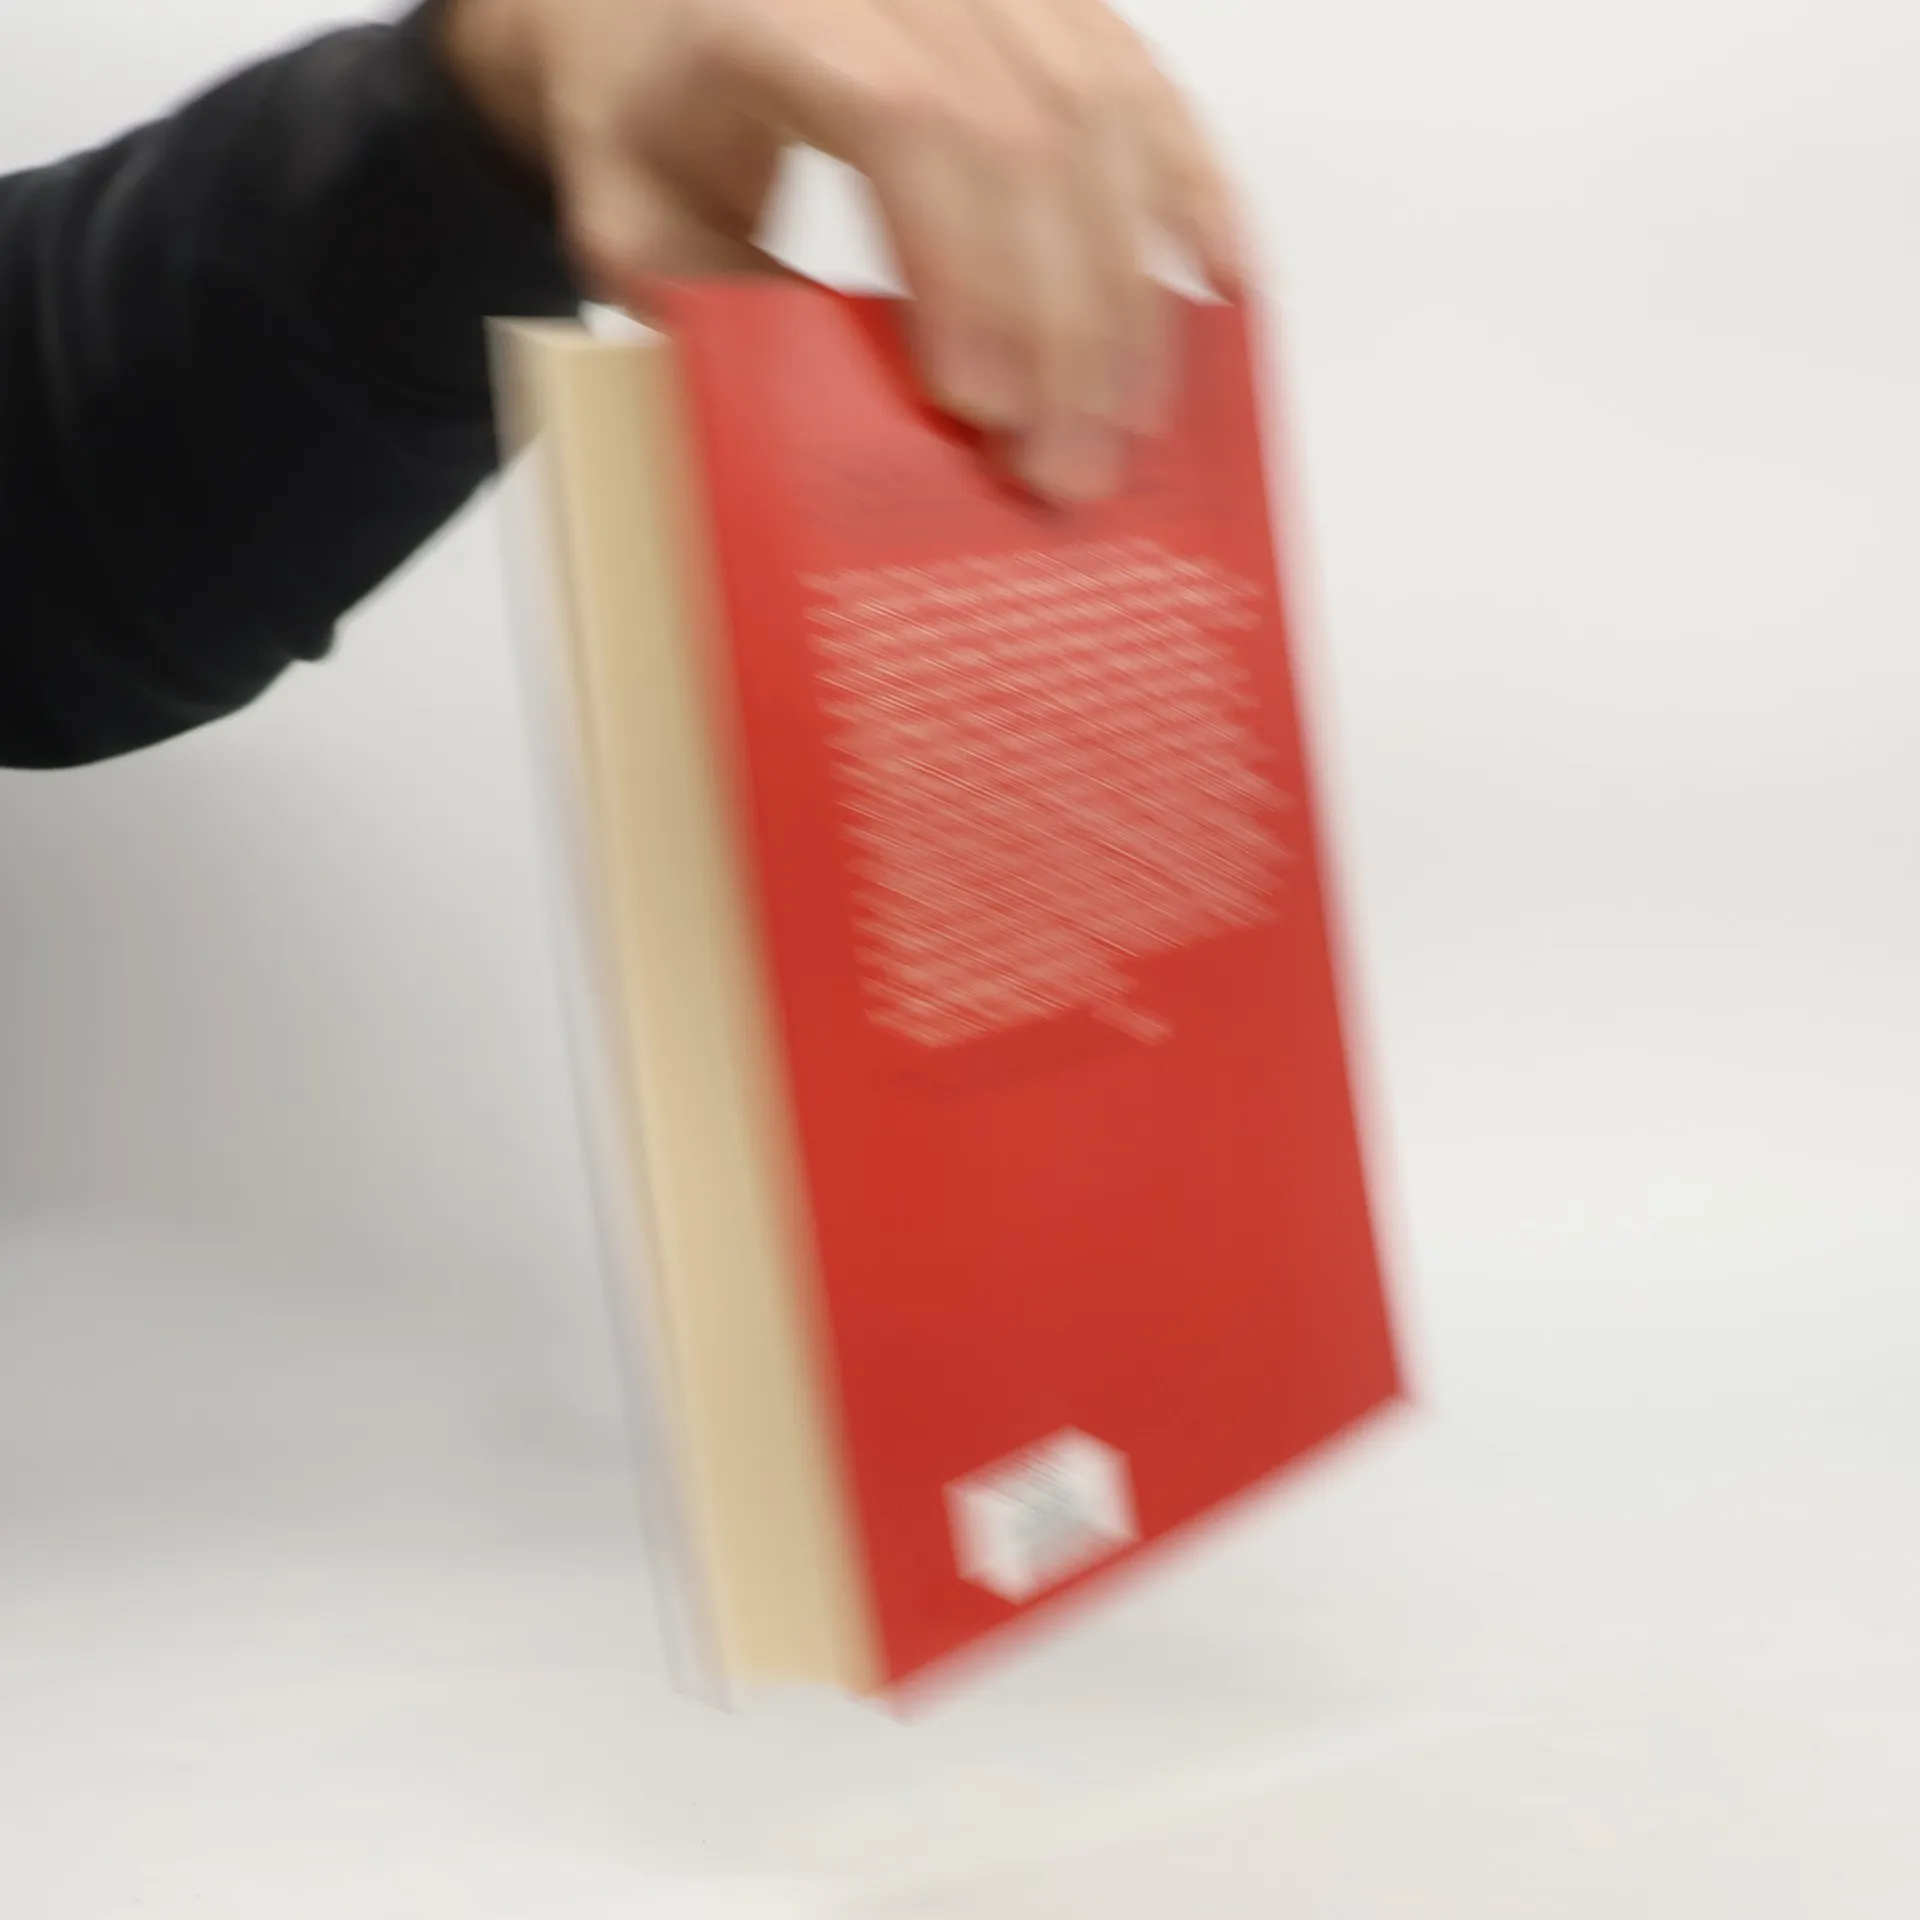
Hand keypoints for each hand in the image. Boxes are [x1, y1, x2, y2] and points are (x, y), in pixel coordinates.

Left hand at [436, 0, 1243, 500]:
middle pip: (1028, 138)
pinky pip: (1151, 96)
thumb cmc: (648, 120)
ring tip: (1128, 433)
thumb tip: (826, 446)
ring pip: (1106, 125)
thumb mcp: (632, 226)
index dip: (963, 265)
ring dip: (1130, 299)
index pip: (907, 117)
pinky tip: (1227, 291)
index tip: (979, 406)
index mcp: (785, 11)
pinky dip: (1198, 198)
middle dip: (1059, 329)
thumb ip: (710, 315)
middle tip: (1064, 472)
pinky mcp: (1056, 13)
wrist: (662, 17)